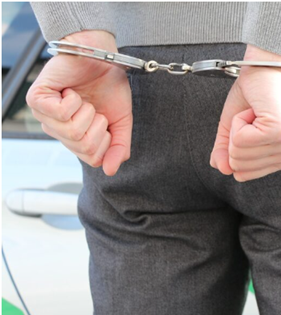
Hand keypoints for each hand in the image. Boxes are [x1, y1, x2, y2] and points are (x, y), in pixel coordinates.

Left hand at [26, 30, 131, 175]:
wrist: (100, 55)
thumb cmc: (108, 85)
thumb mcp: (120, 122)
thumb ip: (119, 147)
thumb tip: (110, 170)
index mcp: (76, 138)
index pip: (92, 159)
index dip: (106, 141)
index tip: (105, 121)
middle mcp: (58, 130)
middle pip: (84, 147)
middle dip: (98, 125)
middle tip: (94, 108)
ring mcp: (45, 117)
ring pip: (72, 131)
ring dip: (87, 111)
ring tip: (83, 98)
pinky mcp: (37, 100)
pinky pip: (61, 113)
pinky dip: (73, 101)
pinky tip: (71, 92)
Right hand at [209, 45, 280, 181]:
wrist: (265, 66)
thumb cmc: (253, 95)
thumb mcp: (233, 129)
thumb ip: (225, 151)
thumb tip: (221, 169)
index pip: (242, 174)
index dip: (235, 147)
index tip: (250, 125)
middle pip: (239, 166)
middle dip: (235, 137)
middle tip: (252, 117)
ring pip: (238, 154)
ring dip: (238, 127)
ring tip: (255, 113)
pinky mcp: (279, 133)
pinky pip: (240, 140)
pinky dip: (239, 120)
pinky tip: (255, 110)